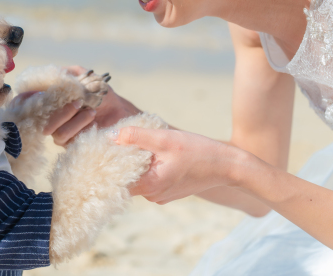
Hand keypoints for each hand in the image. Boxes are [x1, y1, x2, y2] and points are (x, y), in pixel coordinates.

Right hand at [17, 65, 141, 145]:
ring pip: (54, 131)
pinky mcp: (71, 144)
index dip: (25, 100)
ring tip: (91, 110)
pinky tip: (92, 116)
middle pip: (41, 120)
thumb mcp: (87, 78)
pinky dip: (78, 127)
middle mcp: (54, 118)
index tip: (33, 94)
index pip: (31, 103)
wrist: (121, 112)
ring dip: (71, 119)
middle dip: (58, 111)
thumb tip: (56, 72)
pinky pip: (65, 139)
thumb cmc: (103, 95)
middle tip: (77, 101)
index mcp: (54, 102)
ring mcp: (61, 132)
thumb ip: (72, 73)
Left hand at [114, 127, 241, 203]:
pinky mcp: (168, 191)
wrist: (227, 165)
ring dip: (138, 160)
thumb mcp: (165, 139)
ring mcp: (161, 195)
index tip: (105, 144)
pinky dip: (150, 165)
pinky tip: (157, 151)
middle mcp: (153, 196)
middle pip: (126, 177)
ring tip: (143, 141)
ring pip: (139, 176)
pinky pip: (151, 178)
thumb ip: (136, 137)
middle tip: (124, 137)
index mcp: (149, 186)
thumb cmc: (198, 151)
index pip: (116, 178)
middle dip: (123, 157)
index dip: (109, 160)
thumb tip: (111, 136)